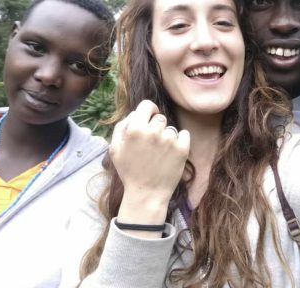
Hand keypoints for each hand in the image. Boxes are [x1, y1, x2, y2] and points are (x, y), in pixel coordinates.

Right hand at [109, 100, 189, 223]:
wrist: (147, 194)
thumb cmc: (130, 171)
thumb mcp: (115, 149)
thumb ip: (122, 126)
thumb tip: (136, 113)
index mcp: (135, 129)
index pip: (147, 105)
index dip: (148, 111)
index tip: (149, 119)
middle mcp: (153, 131)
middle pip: (159, 118)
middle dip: (156, 127)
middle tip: (151, 145)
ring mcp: (169, 139)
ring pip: (170, 128)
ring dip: (167, 137)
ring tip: (160, 154)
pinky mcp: (183, 148)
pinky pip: (184, 134)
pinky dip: (180, 141)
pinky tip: (171, 154)